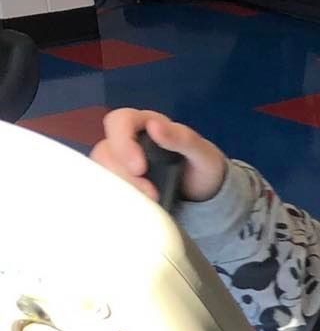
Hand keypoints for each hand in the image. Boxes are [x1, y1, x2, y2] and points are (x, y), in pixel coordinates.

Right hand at [91, 107, 227, 205]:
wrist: (204, 193)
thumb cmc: (203, 166)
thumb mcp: (201, 153)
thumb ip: (182, 138)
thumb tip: (154, 125)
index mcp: (144, 124)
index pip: (119, 122)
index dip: (122, 143)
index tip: (139, 168)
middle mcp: (127, 142)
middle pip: (105, 151)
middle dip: (123, 174)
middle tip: (150, 193)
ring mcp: (120, 165)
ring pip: (103, 173)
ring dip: (122, 190)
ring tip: (150, 203)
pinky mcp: (120, 185)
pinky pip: (108, 191)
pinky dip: (119, 200)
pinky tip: (138, 209)